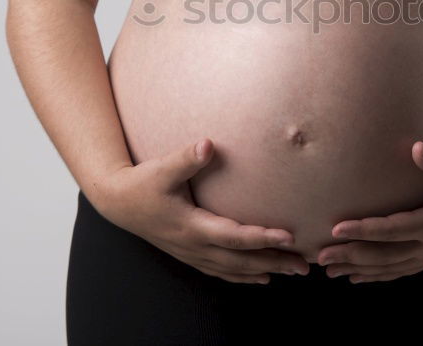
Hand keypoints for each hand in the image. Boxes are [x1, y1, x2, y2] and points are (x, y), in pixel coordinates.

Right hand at [93, 138, 309, 283]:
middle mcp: (193, 245)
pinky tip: (261, 278)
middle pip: (240, 260)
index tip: (288, 236)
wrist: (117, 202)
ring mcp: (191, 253)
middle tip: (305, 265)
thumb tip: (208, 144)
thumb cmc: (142, 183)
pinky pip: (221, 271)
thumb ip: (186, 158)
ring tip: (292, 271)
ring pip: (233, 269)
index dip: (262, 238)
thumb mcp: (162, 168)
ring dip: (264, 272)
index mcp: (191, 226)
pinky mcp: (189, 253)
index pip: (234, 236)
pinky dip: (243, 276)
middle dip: (274, 262)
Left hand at [316, 141, 422, 282]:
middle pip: (385, 255)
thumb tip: (417, 148)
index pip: (392, 230)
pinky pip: (401, 271)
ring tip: (330, 272)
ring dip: (359, 270)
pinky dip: (378, 276)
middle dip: (351, 257)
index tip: (336, 229)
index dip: (363, 230)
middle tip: (320, 257)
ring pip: (390, 268)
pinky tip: (357, 278)